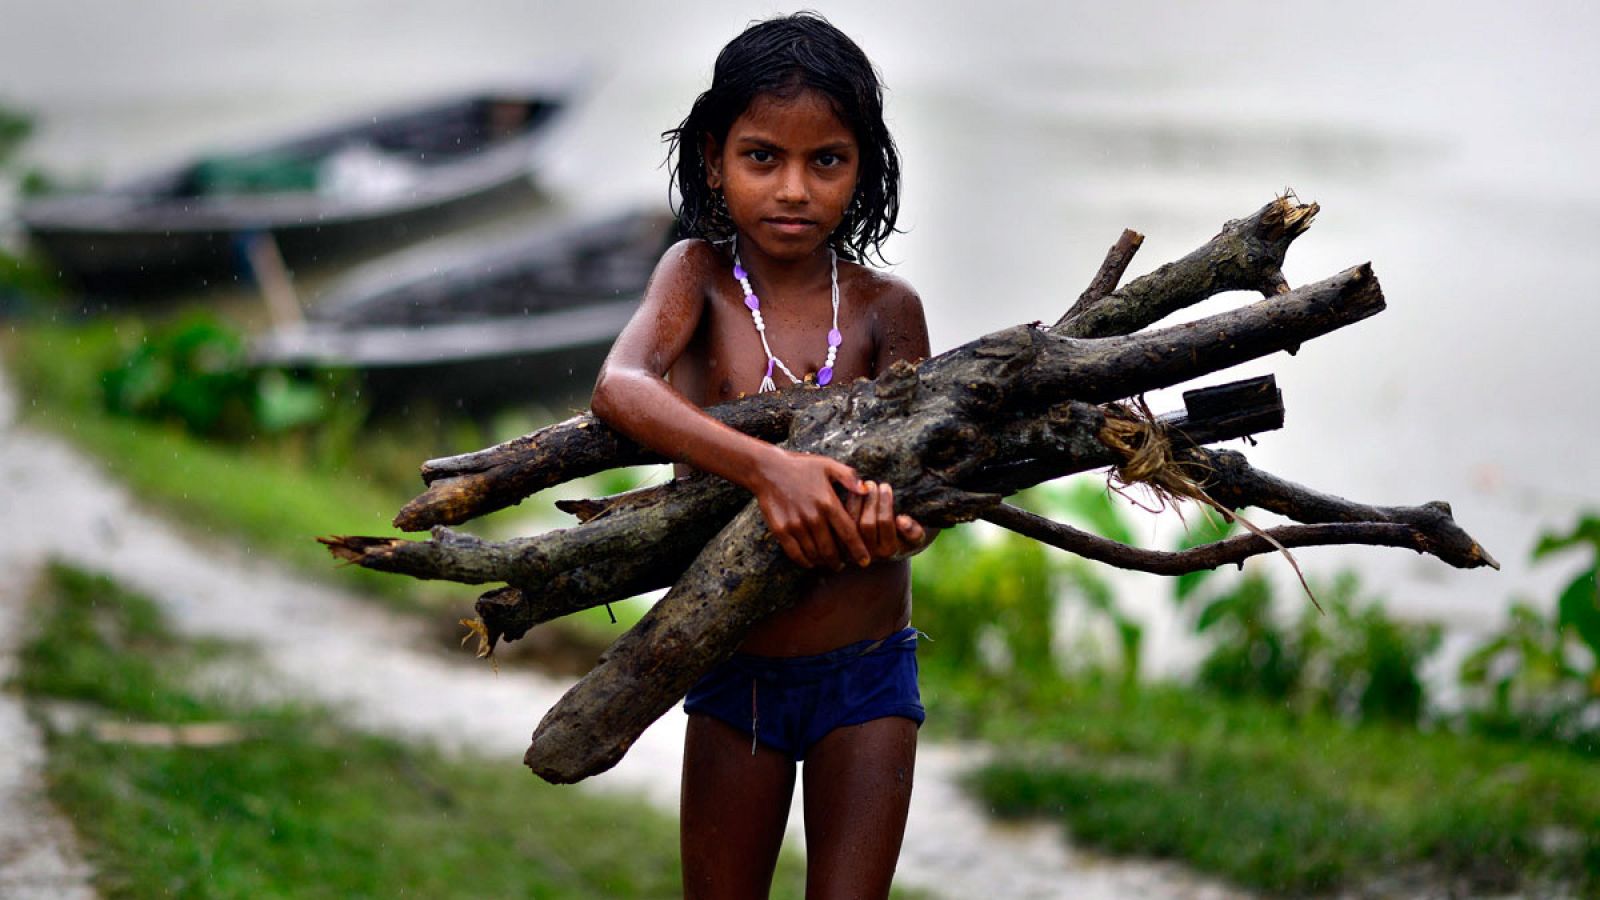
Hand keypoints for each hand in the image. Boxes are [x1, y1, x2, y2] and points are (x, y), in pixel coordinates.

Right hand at [750, 448, 872, 568]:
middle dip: (839, 561)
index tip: (865, 561)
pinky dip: (805, 561)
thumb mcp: (828, 465)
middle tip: (843, 565)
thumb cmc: (801, 466)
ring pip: (814, 553)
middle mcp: (813, 517)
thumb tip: (867, 491)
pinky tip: (810, 562)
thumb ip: (849, 477)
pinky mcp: (780, 529)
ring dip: (823, 562)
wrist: (767, 468)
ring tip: (828, 563)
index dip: (858, 550)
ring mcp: (795, 525)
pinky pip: (795, 553)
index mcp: (828, 503)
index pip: (849, 534)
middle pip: (831, 549)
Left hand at [844, 480, 927, 563]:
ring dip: (857, 501)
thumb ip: (914, 531)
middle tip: (873, 483)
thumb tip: (901, 521)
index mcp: (890, 550)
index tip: (886, 486)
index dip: (884, 503)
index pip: (885, 523)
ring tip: (864, 485)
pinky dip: (847, 505)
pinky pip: (842, 521)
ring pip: (852, 522)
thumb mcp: (916, 536)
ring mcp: (855, 548)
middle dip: (870, 501)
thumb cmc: (905, 537)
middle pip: (867, 524)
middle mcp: (870, 553)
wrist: (889, 547)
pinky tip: (852, 490)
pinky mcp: (844, 542)